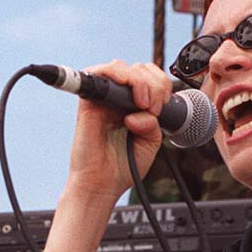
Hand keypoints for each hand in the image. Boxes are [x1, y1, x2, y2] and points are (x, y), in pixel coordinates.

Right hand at [63, 59, 174, 205]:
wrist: (102, 184)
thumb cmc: (123, 166)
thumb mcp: (151, 142)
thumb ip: (154, 122)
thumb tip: (142, 110)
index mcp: (131, 105)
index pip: (148, 76)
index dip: (161, 84)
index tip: (163, 107)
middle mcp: (116, 99)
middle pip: (138, 69)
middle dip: (155, 84)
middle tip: (154, 109)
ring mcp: (102, 99)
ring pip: (121, 67)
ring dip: (140, 81)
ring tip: (144, 105)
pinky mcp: (88, 102)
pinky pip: (99, 73)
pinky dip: (118, 75)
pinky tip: (131, 94)